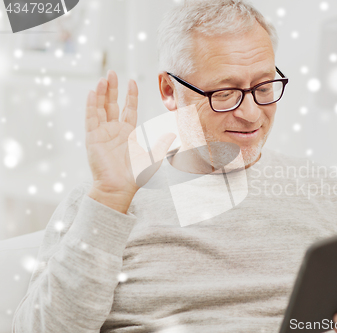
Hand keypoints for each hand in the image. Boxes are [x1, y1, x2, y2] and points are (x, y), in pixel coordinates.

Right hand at [85, 70, 175, 199]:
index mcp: (127, 132)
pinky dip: (92, 105)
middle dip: (112, 89)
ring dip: (101, 93)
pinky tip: (93, 93)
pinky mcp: (92, 138)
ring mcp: (102, 133)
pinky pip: (91, 118)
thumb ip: (161, 144)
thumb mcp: (153, 157)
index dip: (130, 95)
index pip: (128, 108)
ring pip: (100, 108)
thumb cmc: (135, 176)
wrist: (120, 187)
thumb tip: (174, 134)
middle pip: (112, 104)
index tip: (131, 80)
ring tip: (104, 79)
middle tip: (112, 72)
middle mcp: (113, 130)